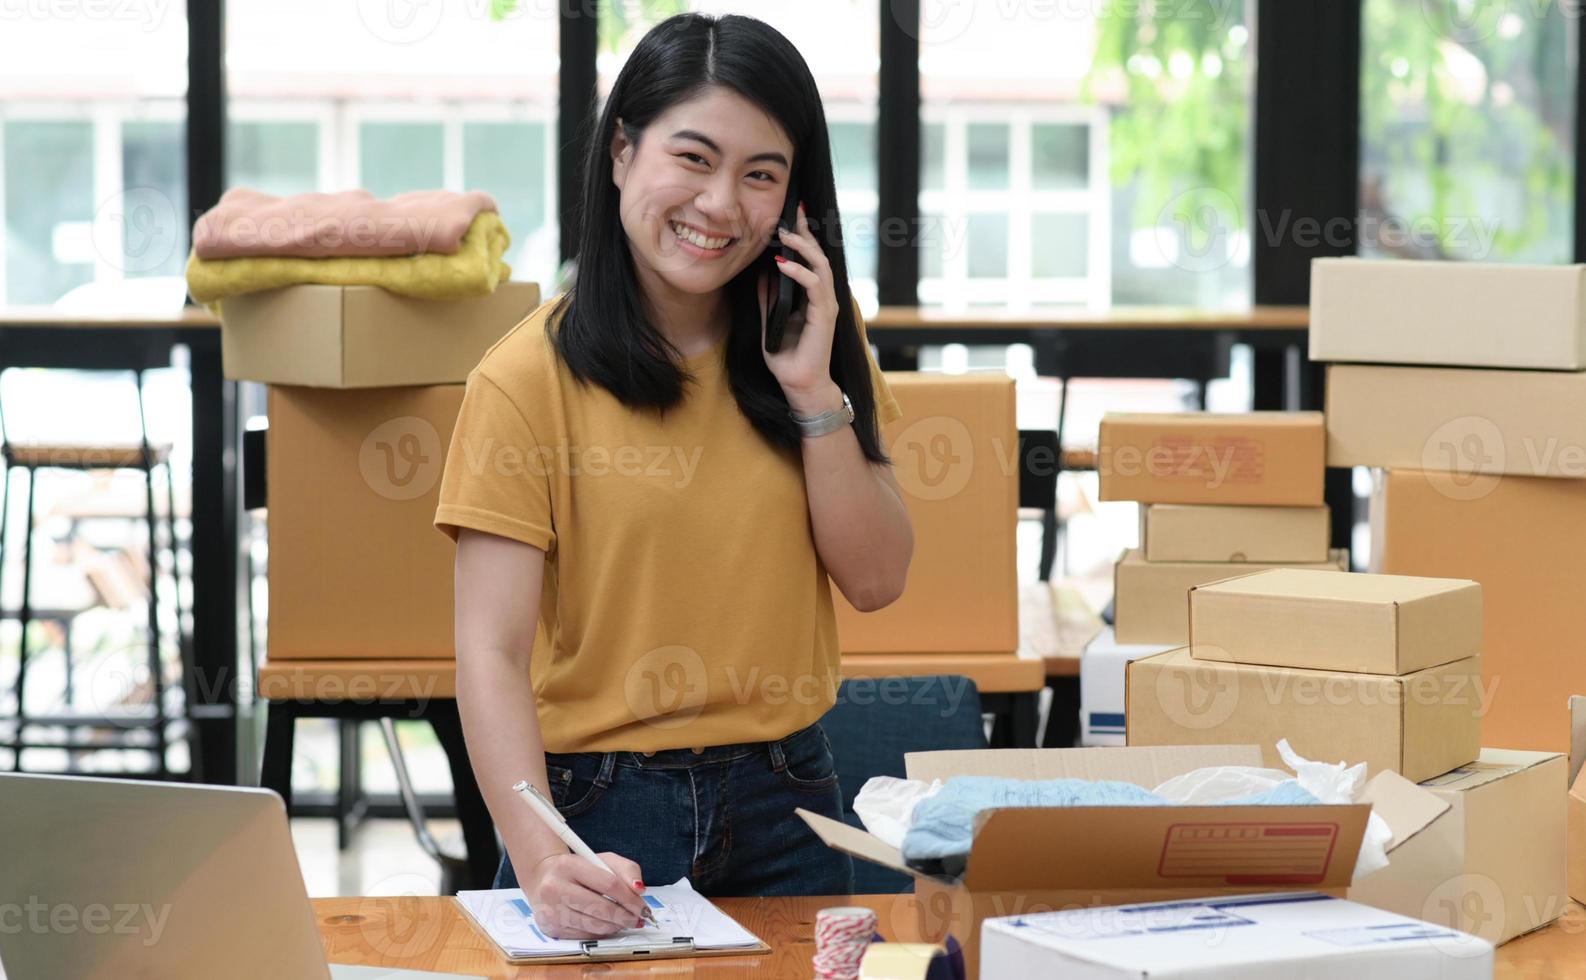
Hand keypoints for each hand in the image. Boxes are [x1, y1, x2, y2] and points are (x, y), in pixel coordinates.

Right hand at [521, 850, 649, 939]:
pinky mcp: (550, 928)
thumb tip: (640, 889)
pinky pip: (584, 935)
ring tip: (625, 922)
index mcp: (569, 865)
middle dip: (625, 916)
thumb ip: (626, 869)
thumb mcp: (602, 860)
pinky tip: (607, 925)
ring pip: (594, 925)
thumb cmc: (578, 869)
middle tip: (638, 919)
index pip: (608, 883)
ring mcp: (550, 910)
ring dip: (615, 926)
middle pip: (601, 908)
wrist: (543, 879)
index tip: (643, 906)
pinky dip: (601, 932)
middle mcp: (555, 888)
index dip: (630, 898)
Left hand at [759, 201, 839, 408]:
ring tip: (786, 234)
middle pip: (818, 256)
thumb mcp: (770, 321)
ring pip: (821, 266)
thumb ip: (768, 299)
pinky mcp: (824, 316)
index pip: (810, 261)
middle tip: (794, 214)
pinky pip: (816, 286)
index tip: (790, 219)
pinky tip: (784, 263)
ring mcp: (826, 306)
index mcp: (812, 298)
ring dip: (803, 248)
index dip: (802, 239)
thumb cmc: (787, 358)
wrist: (799, 385)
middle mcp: (822, 298)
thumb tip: (761, 273)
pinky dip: (800, 272)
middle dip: (806, 233)